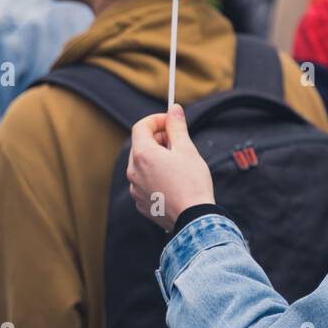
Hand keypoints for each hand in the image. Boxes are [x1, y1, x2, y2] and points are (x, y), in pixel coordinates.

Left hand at [128, 104, 214, 231]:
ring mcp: (135, 189)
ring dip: (157, 158)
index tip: (171, 121)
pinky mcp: (141, 203)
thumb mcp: (187, 149)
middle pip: (140, 145)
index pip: (141, 127)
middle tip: (177, 142)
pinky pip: (144, 182)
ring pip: (142, 165)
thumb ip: (177, 127)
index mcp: (143, 155)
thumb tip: (174, 109)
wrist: (194, 218)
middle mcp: (133, 171)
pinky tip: (173, 181)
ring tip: (178, 164)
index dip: (156, 120)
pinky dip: (156, 176)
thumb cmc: (192, 182)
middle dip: (158, 139)